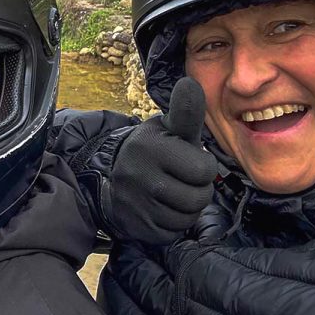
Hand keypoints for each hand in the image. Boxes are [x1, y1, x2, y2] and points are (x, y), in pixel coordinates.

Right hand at [102, 77, 217, 243]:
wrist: (110, 177)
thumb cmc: (153, 151)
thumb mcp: (167, 129)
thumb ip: (185, 112)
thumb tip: (190, 82)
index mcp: (150, 146)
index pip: (204, 170)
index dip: (201, 166)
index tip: (185, 160)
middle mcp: (138, 174)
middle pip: (198, 197)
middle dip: (197, 190)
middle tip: (180, 180)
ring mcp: (134, 202)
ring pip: (187, 217)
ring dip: (186, 208)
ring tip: (171, 193)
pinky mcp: (134, 226)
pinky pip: (172, 232)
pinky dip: (172, 223)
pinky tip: (160, 208)